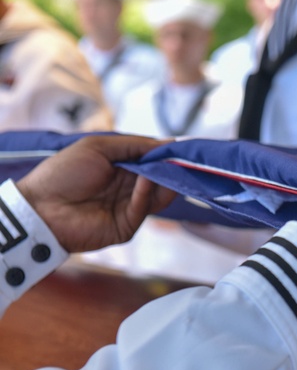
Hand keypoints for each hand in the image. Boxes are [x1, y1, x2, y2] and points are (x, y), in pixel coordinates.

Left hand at [16, 135, 176, 252]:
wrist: (40, 207)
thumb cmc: (63, 172)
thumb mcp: (98, 146)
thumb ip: (135, 145)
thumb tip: (170, 143)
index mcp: (121, 167)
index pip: (153, 161)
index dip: (167, 154)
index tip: (182, 148)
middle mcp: (128, 187)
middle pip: (162, 178)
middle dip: (172, 167)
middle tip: (183, 159)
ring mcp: (129, 207)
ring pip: (160, 195)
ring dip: (165, 180)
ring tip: (168, 167)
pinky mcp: (127, 225)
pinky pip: (144, 208)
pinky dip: (147, 192)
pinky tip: (145, 180)